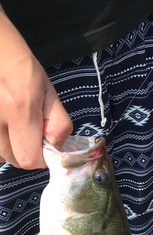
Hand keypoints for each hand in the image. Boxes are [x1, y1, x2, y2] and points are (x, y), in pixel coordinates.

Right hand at [0, 9, 72, 168]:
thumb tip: (56, 147)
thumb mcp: (48, 91)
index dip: (41, 157)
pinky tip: (3, 123)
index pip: (29, 158)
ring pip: (0, 155)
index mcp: (19, 109)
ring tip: (14, 124)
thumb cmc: (21, 66)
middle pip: (14, 160)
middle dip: (27, 152)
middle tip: (30, 132)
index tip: (45, 145)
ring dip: (11, 147)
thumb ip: (58, 123)